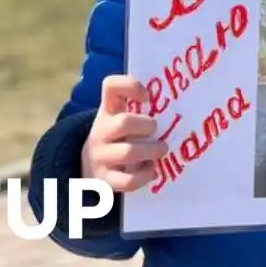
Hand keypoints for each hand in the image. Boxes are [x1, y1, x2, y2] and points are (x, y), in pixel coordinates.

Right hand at [81, 76, 166, 192]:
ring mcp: (100, 157)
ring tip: (161, 150)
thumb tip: (178, 99)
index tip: (147, 97)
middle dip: (148, 126)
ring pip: (128, 152)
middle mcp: (100, 131)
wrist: (87, 166)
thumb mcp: (120, 116)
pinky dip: (145, 175)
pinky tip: (151, 170)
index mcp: (108, 111)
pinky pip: (129, 180)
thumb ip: (139, 107)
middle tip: (157, 131)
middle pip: (124, 122)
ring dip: (152, 151)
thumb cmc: (117, 136)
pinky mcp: (105, 180)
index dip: (130, 85)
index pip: (111, 86)